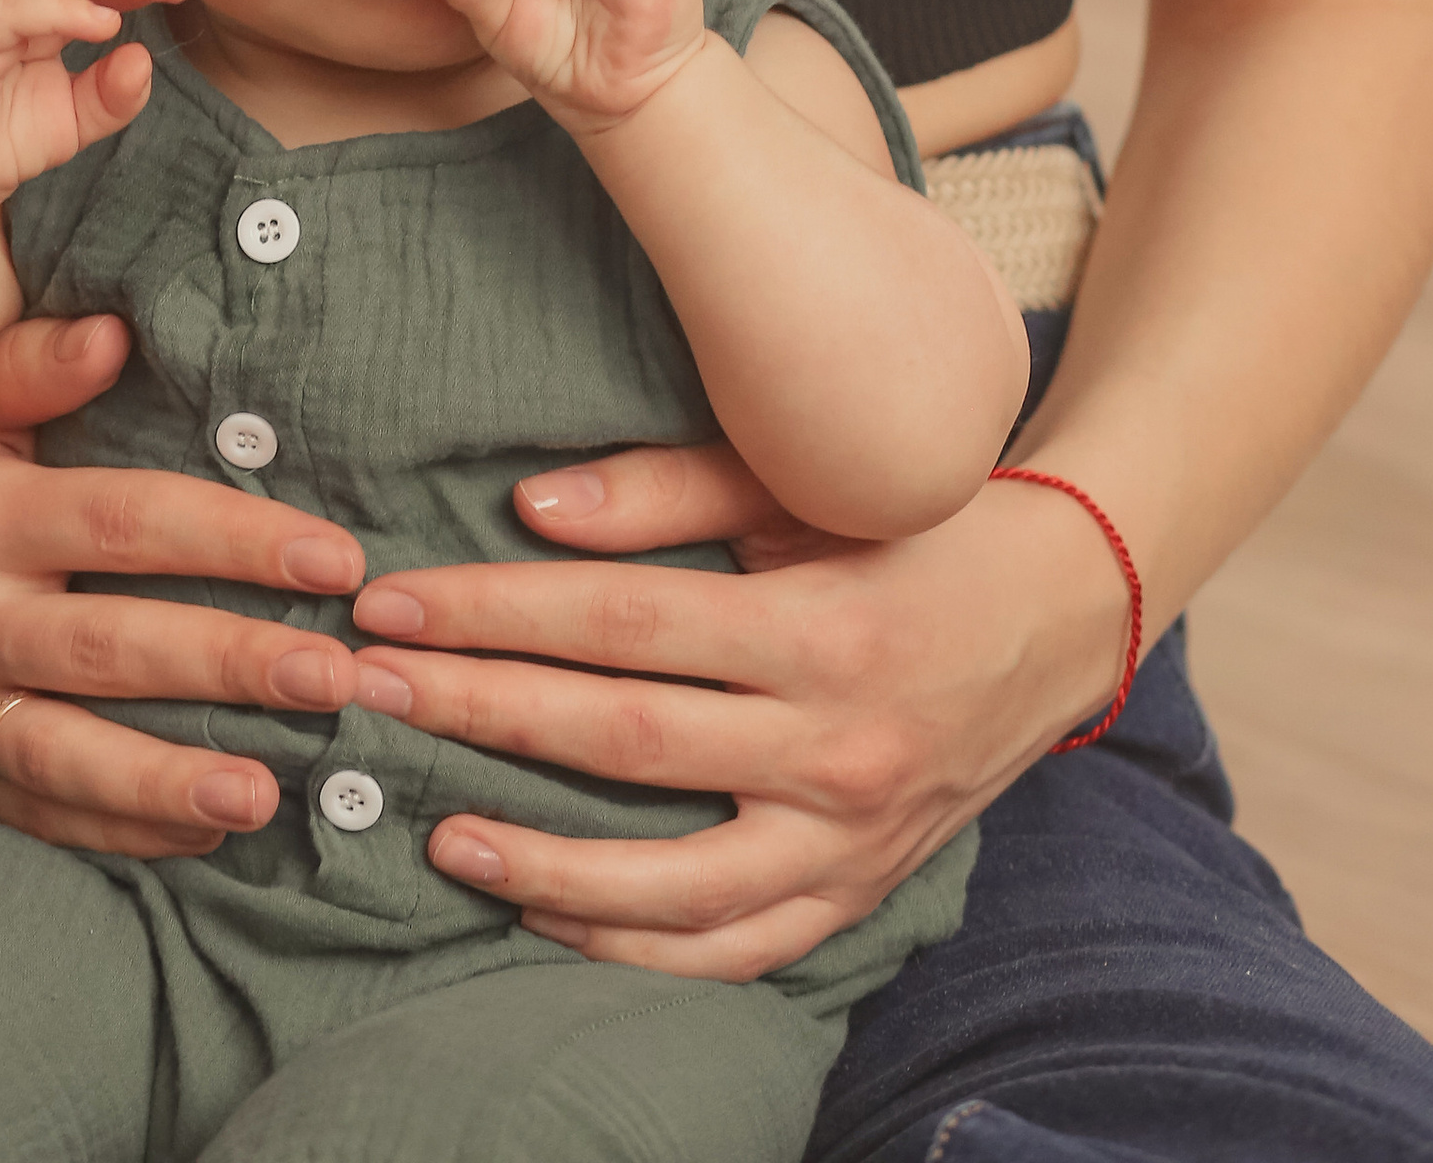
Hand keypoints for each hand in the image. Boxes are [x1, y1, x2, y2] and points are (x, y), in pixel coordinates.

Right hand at [0, 310, 394, 856]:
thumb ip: (35, 370)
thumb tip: (114, 336)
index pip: (125, 524)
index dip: (234, 539)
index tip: (333, 555)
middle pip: (113, 648)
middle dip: (232, 664)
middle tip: (335, 678)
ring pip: (69, 755)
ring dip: (171, 781)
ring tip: (267, 793)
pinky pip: (36, 811)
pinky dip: (119, 831)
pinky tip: (204, 835)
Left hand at [342, 440, 1133, 977]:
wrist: (1063, 608)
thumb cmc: (913, 522)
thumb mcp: (804, 484)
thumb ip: (666, 489)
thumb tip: (529, 510)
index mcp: (821, 627)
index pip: (622, 627)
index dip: (495, 614)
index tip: (392, 605)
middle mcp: (838, 746)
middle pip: (624, 742)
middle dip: (480, 713)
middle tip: (369, 692)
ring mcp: (853, 837)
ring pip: (674, 883)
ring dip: (543, 864)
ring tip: (440, 832)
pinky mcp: (860, 890)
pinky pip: (735, 947)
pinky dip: (634, 944)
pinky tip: (545, 912)